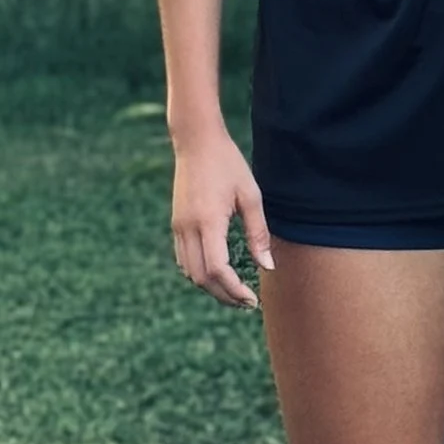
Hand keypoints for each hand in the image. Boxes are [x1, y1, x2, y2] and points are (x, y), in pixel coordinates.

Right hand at [170, 125, 273, 306]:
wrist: (196, 142)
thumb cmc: (228, 165)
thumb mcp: (251, 196)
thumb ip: (258, 233)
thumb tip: (267, 266)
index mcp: (208, 222)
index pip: (217, 270)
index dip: (234, 290)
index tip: (252, 299)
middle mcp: (188, 228)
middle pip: (201, 278)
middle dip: (223, 295)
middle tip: (246, 302)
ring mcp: (178, 227)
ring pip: (189, 272)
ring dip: (211, 287)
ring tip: (234, 291)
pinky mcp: (176, 224)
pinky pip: (184, 259)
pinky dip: (199, 273)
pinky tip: (218, 273)